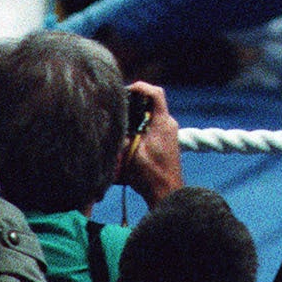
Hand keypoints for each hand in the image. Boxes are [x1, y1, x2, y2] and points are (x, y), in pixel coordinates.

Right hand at [115, 80, 183, 204]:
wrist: (167, 194)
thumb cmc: (151, 175)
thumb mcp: (130, 154)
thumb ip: (122, 136)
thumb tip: (112, 124)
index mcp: (163, 122)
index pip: (155, 93)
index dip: (140, 87)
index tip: (126, 90)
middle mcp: (169, 124)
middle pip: (151, 103)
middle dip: (135, 105)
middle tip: (119, 110)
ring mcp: (169, 133)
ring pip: (151, 116)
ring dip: (136, 119)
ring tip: (122, 127)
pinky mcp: (166, 142)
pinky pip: (152, 127)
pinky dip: (140, 129)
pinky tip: (129, 141)